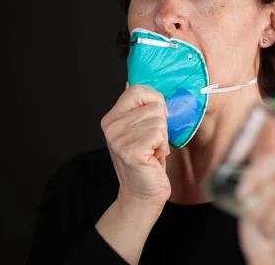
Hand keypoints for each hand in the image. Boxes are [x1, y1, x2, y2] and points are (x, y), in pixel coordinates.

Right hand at [100, 83, 171, 207]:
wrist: (143, 193)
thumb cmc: (146, 161)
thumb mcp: (139, 129)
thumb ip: (138, 107)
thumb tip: (131, 81)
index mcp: (112, 117)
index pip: (137, 89)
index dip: (155, 100)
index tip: (156, 118)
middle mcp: (111, 126)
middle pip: (154, 105)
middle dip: (161, 124)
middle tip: (152, 141)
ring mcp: (119, 139)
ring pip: (159, 120)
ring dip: (162, 137)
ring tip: (152, 150)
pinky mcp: (131, 151)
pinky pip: (159, 134)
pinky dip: (162, 146)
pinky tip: (153, 157)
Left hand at [236, 146, 274, 264]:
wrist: (272, 260)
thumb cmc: (267, 223)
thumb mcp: (257, 190)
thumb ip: (258, 175)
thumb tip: (255, 182)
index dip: (263, 172)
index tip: (249, 188)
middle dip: (258, 209)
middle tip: (264, 219)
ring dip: (267, 227)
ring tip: (274, 233)